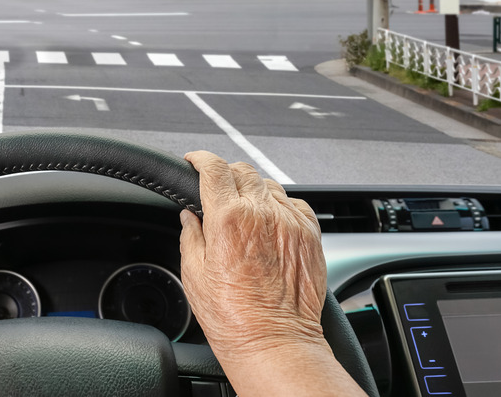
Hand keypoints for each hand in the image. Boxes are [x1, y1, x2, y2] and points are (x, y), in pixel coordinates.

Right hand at [179, 151, 327, 361]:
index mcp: (229, 219)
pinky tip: (270, 223)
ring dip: (253, 190)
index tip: (195, 160)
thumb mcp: (194, 274)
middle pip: (242, 171)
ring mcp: (290, 222)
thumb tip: (190, 217)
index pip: (214, 169)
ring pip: (269, 184)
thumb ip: (191, 235)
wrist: (274, 342)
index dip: (201, 158)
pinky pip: (295, 203)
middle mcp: (262, 214)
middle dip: (225, 174)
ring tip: (244, 211)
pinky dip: (279, 205)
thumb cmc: (232, 317)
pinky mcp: (310, 235)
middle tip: (217, 190)